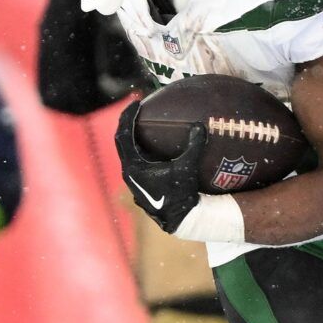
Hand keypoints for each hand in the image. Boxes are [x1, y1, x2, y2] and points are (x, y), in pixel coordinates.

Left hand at [114, 99, 204, 233]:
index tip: (135, 102)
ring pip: (128, 153)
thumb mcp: (187, 168)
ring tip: (142, 125)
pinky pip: (136, 161)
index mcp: (133, 166)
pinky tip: (152, 147)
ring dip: (133, 138)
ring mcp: (133, 180)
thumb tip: (200, 126)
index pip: (123, 135)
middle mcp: (128, 172)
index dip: (127, 116)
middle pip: (122, 142)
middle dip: (127, 124)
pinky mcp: (141, 184)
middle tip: (136, 110)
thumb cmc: (180, 194)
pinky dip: (140, 150)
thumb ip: (194, 146)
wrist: (179, 219)